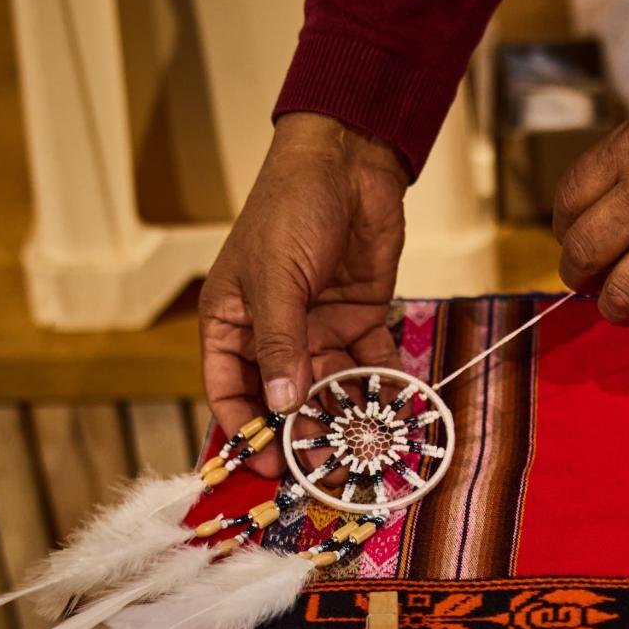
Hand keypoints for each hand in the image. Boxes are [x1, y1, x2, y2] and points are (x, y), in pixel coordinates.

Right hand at [199, 112, 407, 476]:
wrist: (349, 162)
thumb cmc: (292, 208)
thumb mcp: (277, 279)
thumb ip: (280, 344)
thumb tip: (283, 404)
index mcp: (232, 321)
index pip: (229, 390)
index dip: (246, 430)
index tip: (268, 465)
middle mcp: (274, 331)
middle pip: (284, 397)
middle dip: (304, 431)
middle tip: (326, 466)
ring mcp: (318, 326)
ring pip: (330, 385)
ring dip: (347, 412)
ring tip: (367, 442)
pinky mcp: (360, 317)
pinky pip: (370, 363)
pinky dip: (383, 384)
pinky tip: (398, 405)